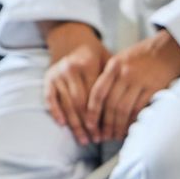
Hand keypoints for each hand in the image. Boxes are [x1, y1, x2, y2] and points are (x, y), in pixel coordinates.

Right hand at [39, 21, 107, 145]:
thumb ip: (116, 79)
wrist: (70, 39)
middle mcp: (70, 70)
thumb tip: (131, 103)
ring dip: (74, 124)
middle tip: (96, 140)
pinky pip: (50, 98)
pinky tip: (62, 124)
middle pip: (80, 103)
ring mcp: (57, 75)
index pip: (95, 96)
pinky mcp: (48, 79)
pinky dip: (55, 111)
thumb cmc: (95, 54)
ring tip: (83, 138)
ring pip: (66, 104)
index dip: (101, 116)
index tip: (107, 131)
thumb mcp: (108, 60)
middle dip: (88, 124)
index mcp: (87, 65)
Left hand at [85, 29, 179, 142]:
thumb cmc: (142, 56)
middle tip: (102, 136)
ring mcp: (140, 81)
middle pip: (110, 104)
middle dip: (105, 124)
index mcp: (113, 66)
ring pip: (124, 109)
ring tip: (114, 136)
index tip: (88, 124)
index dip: (92, 111)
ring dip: (118, 126)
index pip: (98, 92)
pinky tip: (130, 129)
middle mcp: (125, 74)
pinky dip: (133, 121)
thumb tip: (98, 102)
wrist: (168, 47)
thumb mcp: (121, 59)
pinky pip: (140, 109)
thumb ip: (110, 77)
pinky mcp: (155, 88)